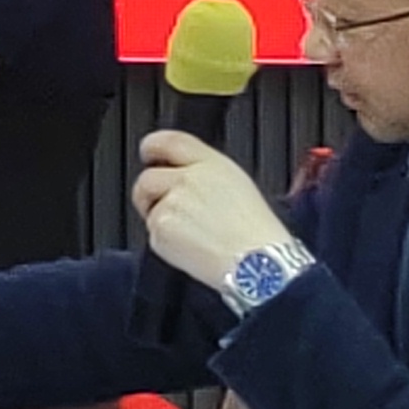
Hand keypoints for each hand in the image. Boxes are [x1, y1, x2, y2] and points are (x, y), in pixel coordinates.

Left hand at [134, 129, 292, 291]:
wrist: (260, 267)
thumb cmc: (258, 234)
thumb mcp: (238, 186)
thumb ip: (204, 172)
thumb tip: (181, 172)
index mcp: (210, 165)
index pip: (168, 141)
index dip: (152, 147)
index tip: (148, 154)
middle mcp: (187, 179)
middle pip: (148, 178)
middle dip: (152, 195)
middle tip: (172, 213)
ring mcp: (171, 203)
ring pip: (149, 208)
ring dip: (161, 220)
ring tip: (193, 235)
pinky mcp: (161, 228)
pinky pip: (154, 234)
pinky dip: (167, 243)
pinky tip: (194, 249)